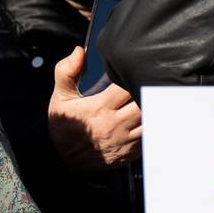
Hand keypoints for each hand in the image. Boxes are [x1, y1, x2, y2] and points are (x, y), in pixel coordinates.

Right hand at [48, 47, 141, 169]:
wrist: (60, 161)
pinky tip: (150, 119)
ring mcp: (125, 140)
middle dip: (148, 91)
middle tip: (149, 83)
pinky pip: (150, 137)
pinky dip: (152, 127)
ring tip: (154, 100)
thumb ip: (67, 72)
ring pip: (152, 120)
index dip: (134, 76)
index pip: (127, 86)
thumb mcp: (60, 98)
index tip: (135, 70)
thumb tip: (79, 51)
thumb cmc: (62, 127)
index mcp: (100, 107)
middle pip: (146, 102)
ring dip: (153, 109)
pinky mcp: (130, 153)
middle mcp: (116, 124)